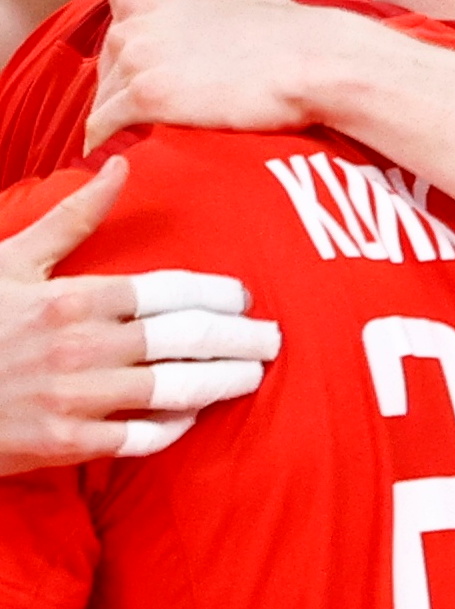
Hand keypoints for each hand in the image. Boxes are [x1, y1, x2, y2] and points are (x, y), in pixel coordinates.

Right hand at [0, 159, 280, 472]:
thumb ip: (73, 218)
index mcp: (71, 298)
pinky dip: (172, 426)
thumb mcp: (11, 258)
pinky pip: (139, 436)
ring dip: (221, 381)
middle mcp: (80, 347)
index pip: (170, 293)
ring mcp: (75, 398)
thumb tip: (121, 165)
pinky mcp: (65, 444)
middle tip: (274, 338)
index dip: (219, 296)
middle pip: (186, 339)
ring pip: (174, 389)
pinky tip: (191, 416)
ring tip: (252, 374)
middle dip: (239, 338)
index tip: (246, 298)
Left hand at [88, 0, 345, 149]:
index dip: (139, 59)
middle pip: (108, 67)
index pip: (119, 34)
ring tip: (146, 136)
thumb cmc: (282, 21)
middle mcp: (132, 24)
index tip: (162, 78)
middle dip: (126, 89)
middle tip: (162, 113)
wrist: (311, 60)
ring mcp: (138, 61)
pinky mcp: (146, 98)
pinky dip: (107, 140)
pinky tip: (122, 152)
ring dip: (119, 118)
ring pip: (104, 98)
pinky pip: (104, 125)